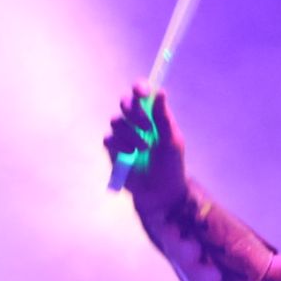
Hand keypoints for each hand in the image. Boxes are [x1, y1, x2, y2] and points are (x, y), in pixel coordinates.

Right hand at [103, 82, 188, 213]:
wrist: (160, 192)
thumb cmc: (170, 166)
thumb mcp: (172, 141)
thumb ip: (164, 118)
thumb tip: (160, 92)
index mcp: (152, 115)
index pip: (142, 94)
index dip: (139, 88)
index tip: (142, 92)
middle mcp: (136, 122)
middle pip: (125, 102)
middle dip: (134, 112)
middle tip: (147, 127)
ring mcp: (123, 135)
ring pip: (116, 120)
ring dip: (131, 133)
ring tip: (144, 148)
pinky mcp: (113, 150)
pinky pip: (108, 138)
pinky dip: (120, 145)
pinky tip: (131, 155)